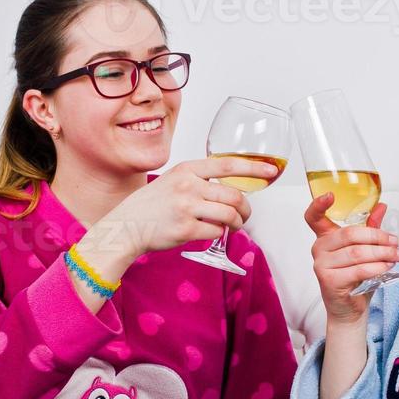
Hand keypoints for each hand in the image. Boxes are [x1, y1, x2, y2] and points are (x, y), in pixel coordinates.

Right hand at [92, 157, 277, 259]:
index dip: (254, 167)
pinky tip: (210, 232)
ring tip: (233, 225)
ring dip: (237, 223)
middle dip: (247, 208)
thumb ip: (199, 179)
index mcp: (187, 169)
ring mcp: (186, 208)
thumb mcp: (174, 179)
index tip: (272, 170)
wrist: (126, 225)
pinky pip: (216, 232)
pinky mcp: (185, 230)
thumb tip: (233, 186)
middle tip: (245, 215)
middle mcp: (188, 186)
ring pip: (229, 215)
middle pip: (235, 195)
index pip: (229, 164)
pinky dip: (219, 234)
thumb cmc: (153, 204)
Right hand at [304, 195, 398, 322]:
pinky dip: (376, 267)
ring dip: (382, 253)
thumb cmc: (355, 279)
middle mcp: (319, 249)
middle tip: (396, 242)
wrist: (348, 310)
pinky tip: (387, 267)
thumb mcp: (364, 251)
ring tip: (398, 256)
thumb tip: (381, 206)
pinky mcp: (329, 281)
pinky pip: (358, 269)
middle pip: (350, 234)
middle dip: (378, 237)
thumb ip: (369, 228)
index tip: (330, 195)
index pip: (314, 217)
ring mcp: (321, 265)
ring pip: (357, 252)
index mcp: (325, 237)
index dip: (318, 204)